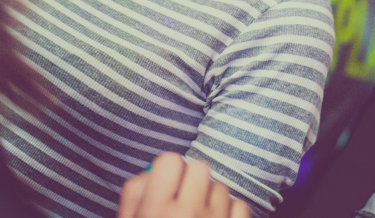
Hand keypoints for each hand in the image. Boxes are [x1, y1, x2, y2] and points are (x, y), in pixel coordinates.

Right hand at [117, 152, 249, 217]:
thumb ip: (133, 196)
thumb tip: (150, 170)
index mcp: (155, 211)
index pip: (170, 161)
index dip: (167, 171)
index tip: (166, 183)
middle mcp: (186, 215)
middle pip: (199, 168)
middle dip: (191, 180)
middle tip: (183, 198)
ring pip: (220, 186)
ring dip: (211, 197)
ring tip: (200, 216)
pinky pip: (241, 206)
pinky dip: (231, 212)